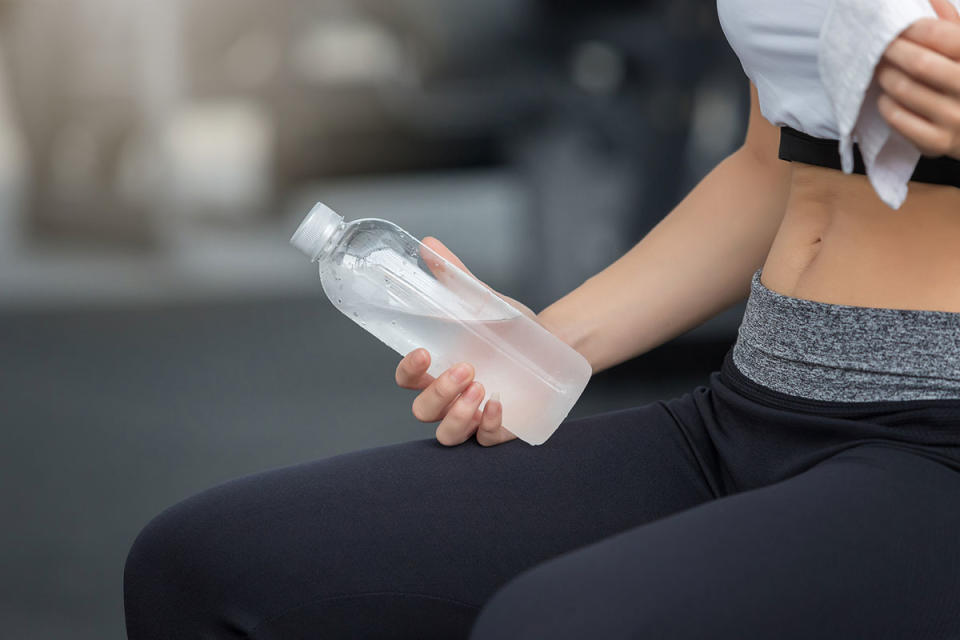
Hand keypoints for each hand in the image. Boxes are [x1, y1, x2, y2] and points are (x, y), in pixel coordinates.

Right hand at [394, 237, 534, 446]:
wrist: (554, 343)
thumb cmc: (510, 326)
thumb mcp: (482, 300)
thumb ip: (454, 276)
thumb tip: (430, 244)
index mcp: (438, 367)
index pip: (407, 380)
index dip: (408, 372)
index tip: (423, 353)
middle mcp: (451, 396)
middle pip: (423, 411)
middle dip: (439, 393)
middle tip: (467, 368)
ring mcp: (475, 416)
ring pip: (448, 434)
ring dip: (457, 415)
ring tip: (481, 386)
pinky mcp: (502, 429)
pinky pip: (486, 440)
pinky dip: (490, 426)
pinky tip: (500, 403)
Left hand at [876, 0, 959, 158]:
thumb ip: (949, 23)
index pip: (941, 36)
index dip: (912, 29)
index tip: (895, 27)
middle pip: (919, 63)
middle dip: (893, 51)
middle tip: (879, 47)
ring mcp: (955, 119)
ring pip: (904, 91)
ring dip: (886, 76)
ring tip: (882, 70)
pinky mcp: (938, 143)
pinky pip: (898, 119)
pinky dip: (886, 104)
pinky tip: (888, 97)